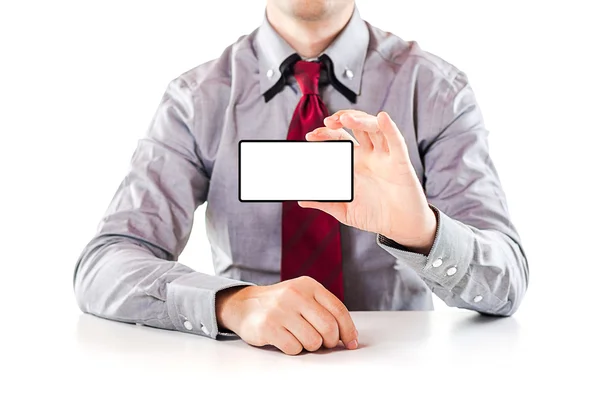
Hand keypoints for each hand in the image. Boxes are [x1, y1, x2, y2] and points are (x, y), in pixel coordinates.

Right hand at [216, 276, 358, 354]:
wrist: (245, 305)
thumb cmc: (280, 305)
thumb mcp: (303, 296)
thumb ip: (324, 309)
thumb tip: (348, 336)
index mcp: (308, 285)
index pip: (338, 310)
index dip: (348, 330)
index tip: (350, 342)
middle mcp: (295, 294)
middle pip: (329, 328)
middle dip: (330, 341)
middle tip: (323, 343)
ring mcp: (280, 310)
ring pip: (313, 341)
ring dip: (310, 346)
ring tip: (299, 337)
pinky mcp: (268, 326)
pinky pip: (294, 348)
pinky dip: (294, 349)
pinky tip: (286, 339)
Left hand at [302, 110, 436, 253]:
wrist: (400, 227)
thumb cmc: (375, 215)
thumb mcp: (344, 210)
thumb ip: (325, 202)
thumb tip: (300, 200)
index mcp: (354, 162)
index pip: (338, 139)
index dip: (324, 135)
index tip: (310, 137)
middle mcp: (369, 155)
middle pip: (355, 128)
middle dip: (340, 121)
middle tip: (327, 122)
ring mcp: (385, 156)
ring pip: (373, 129)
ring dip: (360, 120)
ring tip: (346, 119)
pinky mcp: (400, 162)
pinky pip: (396, 141)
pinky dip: (389, 128)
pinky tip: (381, 118)